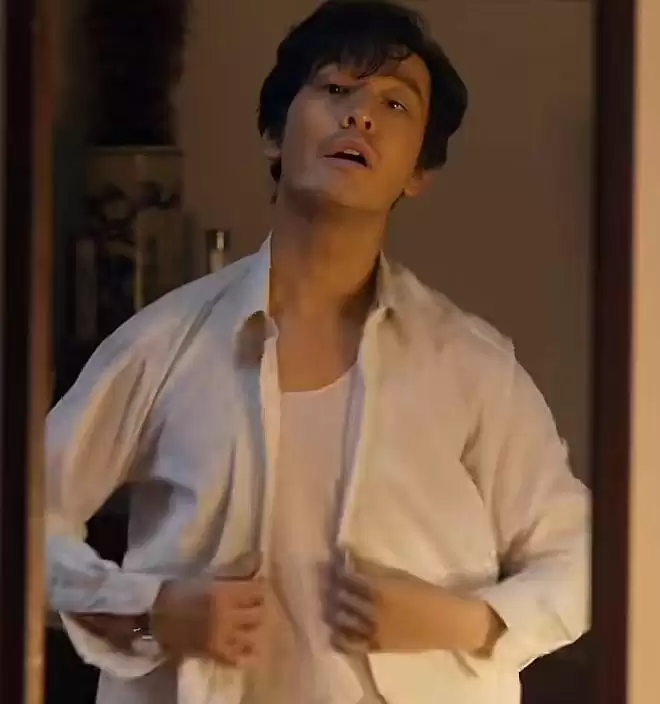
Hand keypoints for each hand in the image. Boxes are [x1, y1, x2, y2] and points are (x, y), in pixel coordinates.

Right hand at [150, 577, 270, 665]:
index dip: (260, 587)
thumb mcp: (209, 575)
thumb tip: (260, 557)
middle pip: (258, 612)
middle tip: (252, 603)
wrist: (155, 616)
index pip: (257, 591)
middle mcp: (227, 617)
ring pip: (252, 634)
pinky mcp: (215, 653)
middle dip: (258, 606)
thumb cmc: (181, 590)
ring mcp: (222, 637)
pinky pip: (239, 657)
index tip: (257, 584)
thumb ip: (237, 569)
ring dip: (253, 626)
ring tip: (248, 621)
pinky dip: (246, 652)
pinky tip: (248, 646)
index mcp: (225, 594)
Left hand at [325, 556, 503, 654]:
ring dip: (333, 610)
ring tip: (329, 603)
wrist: (447, 623)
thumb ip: (373, 569)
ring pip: (342, 621)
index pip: (347, 579)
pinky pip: (350, 645)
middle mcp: (372, 611)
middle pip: (341, 599)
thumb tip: (349, 556)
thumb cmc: (426, 593)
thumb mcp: (400, 575)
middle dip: (331, 589)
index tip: (329, 565)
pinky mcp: (377, 647)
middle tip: (325, 582)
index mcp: (379, 590)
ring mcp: (373, 632)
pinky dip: (339, 637)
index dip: (336, 571)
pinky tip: (334, 631)